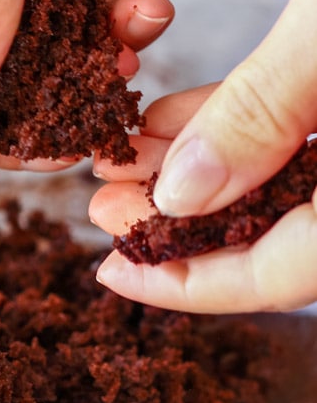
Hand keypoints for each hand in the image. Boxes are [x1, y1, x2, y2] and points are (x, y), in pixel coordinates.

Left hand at [92, 0, 316, 313]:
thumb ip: (262, 117)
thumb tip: (182, 195)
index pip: (279, 276)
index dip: (186, 285)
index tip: (112, 273)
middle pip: (273, 239)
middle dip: (179, 224)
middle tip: (104, 205)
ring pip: (279, 187)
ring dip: (197, 173)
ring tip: (123, 152)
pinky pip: (300, 139)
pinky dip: (239, 130)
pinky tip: (175, 116)